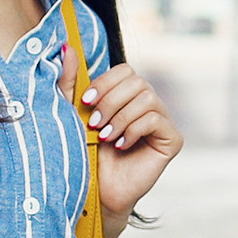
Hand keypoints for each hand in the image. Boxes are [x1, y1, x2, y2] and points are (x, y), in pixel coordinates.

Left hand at [70, 61, 182, 223]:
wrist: (95, 191)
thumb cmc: (84, 154)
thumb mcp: (72, 114)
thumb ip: (70, 82)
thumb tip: (66, 47)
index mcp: (127, 97)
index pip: (125, 71)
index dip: (106, 82)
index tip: (86, 102)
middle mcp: (148, 105)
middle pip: (137, 81)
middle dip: (111, 101)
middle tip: (94, 124)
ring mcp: (163, 122)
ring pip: (147, 98)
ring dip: (120, 117)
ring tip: (105, 137)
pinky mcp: (172, 140)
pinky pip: (156, 118)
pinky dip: (133, 129)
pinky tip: (121, 145)